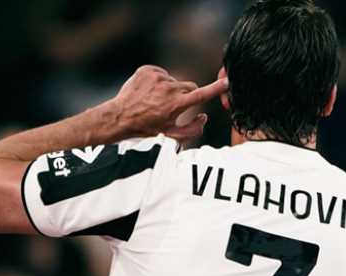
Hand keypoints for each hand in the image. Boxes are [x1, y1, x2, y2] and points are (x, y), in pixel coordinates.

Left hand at [108, 65, 227, 141]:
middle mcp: (168, 88)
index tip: (226, 81)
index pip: (201, 95)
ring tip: (155, 101)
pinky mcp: (147, 70)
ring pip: (174, 81)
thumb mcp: (170, 136)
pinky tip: (149, 92)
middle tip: (172, 107)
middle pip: (189, 87)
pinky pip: (161, 73)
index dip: (216, 89)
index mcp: (176, 104)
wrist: (119, 117)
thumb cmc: (145, 128)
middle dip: (185, 96)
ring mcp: (157, 77)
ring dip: (169, 90)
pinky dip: (158, 81)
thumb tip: (203, 117)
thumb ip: (193, 129)